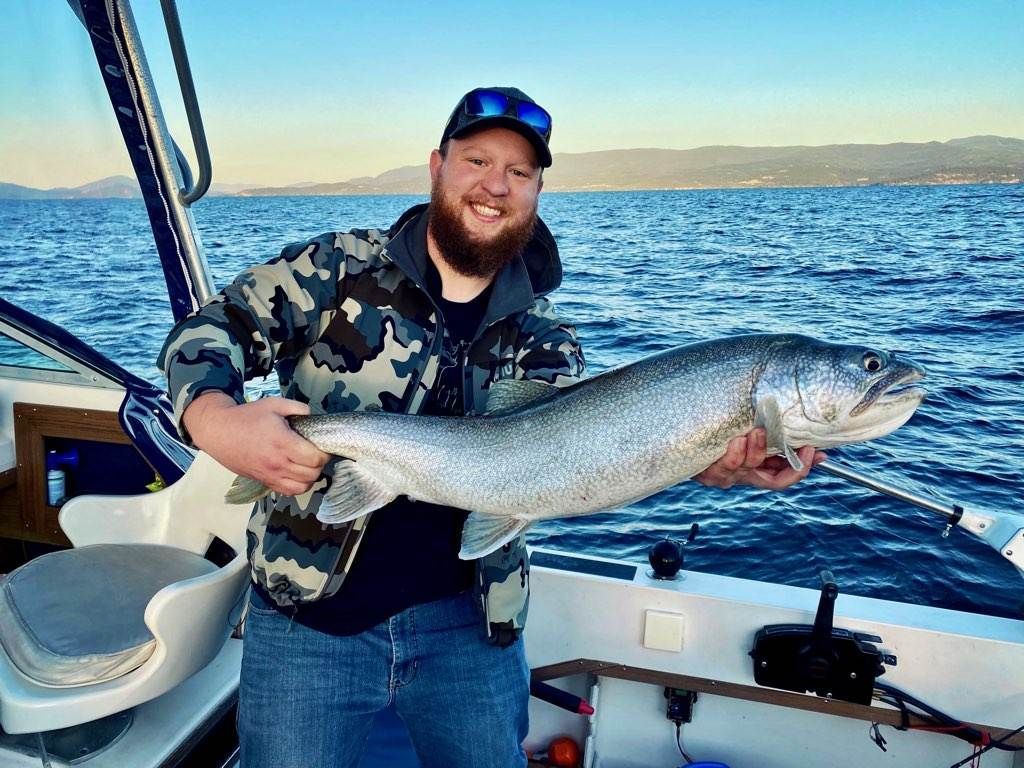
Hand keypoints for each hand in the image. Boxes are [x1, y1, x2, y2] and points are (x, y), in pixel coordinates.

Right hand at [183, 392, 329, 495]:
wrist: (219, 432)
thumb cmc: (246, 417)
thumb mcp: (274, 404)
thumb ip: (297, 408)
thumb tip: (311, 415)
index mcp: (282, 442)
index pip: (314, 458)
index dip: (324, 453)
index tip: (323, 446)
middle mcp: (278, 462)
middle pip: (312, 474)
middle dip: (319, 464)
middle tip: (317, 454)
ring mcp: (270, 474)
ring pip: (302, 486)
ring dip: (310, 477)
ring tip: (308, 465)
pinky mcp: (264, 481)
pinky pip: (288, 491)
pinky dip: (298, 486)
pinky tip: (297, 474)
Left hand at [694, 428, 826, 490]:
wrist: (684, 441)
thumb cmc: (721, 433)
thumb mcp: (748, 432)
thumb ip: (770, 432)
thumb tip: (801, 422)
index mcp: (756, 470)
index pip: (785, 478)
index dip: (802, 468)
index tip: (813, 450)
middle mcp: (743, 476)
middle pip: (771, 480)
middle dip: (786, 462)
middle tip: (794, 442)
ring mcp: (726, 476)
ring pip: (746, 468)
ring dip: (754, 449)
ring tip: (755, 431)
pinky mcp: (708, 473)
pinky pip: (723, 466)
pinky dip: (731, 452)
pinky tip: (734, 440)